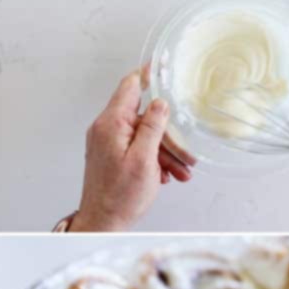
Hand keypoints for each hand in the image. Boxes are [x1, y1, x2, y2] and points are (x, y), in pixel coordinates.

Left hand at [70, 67, 196, 230]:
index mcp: (111, 123)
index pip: (131, 85)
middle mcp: (106, 128)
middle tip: (186, 150)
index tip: (164, 64)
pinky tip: (166, 175)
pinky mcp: (111, 155)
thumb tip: (160, 103)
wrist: (102, 223)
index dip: (150, 73)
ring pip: (144, 135)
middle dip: (168, 132)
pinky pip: (137, 148)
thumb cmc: (119, 197)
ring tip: (181, 170)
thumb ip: (152, 127)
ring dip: (165, 151)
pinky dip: (154, 158)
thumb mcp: (144, 159)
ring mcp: (108, 142)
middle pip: (144, 115)